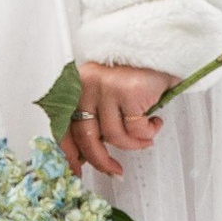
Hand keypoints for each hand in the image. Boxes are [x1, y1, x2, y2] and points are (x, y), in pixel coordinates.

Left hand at [58, 60, 171, 181]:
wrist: (158, 49)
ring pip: (115, 136)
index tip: (77, 171)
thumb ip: (94, 117)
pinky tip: (154, 124)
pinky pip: (136, 129)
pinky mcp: (128, 91)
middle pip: (87, 138)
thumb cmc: (132, 75)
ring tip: (145, 138)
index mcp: (76, 88)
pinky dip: (148, 132)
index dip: (69, 154)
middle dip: (102, 161)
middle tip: (115, 171)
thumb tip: (88, 154)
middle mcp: (86, 87)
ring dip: (134, 145)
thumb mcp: (104, 93)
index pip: (64, 127)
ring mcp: (107, 88)